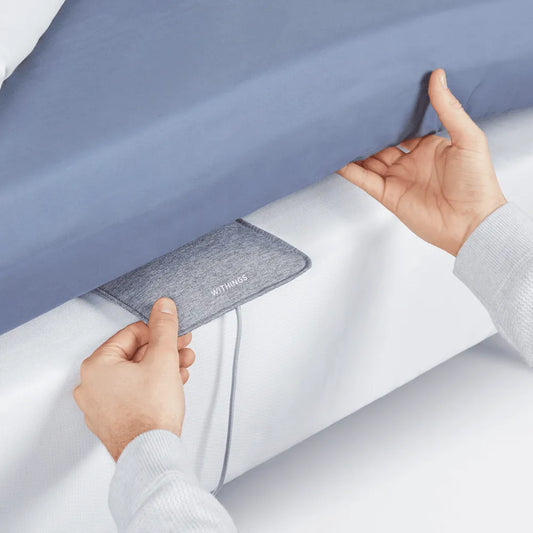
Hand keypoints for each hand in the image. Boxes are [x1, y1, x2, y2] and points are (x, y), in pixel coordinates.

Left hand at [73, 297, 194, 460]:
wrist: (151, 455)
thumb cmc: (150, 415)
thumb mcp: (163, 359)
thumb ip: (164, 328)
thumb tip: (163, 307)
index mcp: (97, 366)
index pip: (132, 334)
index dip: (159, 333)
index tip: (176, 335)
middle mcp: (91, 385)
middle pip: (134, 354)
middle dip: (164, 351)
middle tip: (183, 350)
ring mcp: (100, 405)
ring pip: (135, 374)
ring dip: (162, 368)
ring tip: (183, 369)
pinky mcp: (112, 420)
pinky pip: (133, 393)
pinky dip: (152, 386)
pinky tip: (173, 385)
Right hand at [338, 68, 505, 255]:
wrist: (472, 223)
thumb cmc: (477, 183)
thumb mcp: (468, 138)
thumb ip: (448, 108)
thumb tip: (438, 76)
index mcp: (430, 147)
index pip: (406, 127)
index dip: (393, 114)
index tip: (379, 97)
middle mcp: (411, 162)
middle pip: (383, 142)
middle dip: (369, 129)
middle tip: (353, 111)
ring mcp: (398, 179)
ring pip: (369, 160)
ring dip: (355, 148)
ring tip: (339, 130)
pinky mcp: (388, 195)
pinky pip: (364, 180)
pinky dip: (349, 170)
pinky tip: (337, 158)